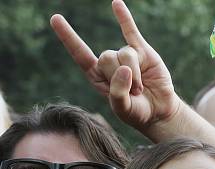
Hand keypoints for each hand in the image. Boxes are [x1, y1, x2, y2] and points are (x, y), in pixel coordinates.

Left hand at [50, 0, 180, 131]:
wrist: (159, 111)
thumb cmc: (137, 112)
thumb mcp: (123, 108)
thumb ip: (118, 92)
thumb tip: (124, 69)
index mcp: (97, 75)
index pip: (80, 54)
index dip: (68, 37)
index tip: (55, 18)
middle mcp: (109, 63)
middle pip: (107, 57)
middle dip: (120, 76)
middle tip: (134, 93)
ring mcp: (126, 55)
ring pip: (125, 54)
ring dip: (134, 74)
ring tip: (140, 89)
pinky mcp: (143, 52)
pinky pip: (131, 32)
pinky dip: (124, 18)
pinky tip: (116, 4)